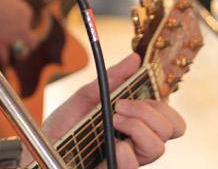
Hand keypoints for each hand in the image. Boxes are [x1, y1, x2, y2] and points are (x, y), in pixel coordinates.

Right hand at [0, 0, 35, 63]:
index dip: (19, 23)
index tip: (10, 23)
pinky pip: (4, 56)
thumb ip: (9, 5)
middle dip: (28, 44)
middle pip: (31, 41)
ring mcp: (12, 36)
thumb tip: (6, 8)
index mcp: (25, 11)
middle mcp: (22, 25)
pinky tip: (3, 61)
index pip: (27, 21)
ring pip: (22, 52)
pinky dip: (3, 60)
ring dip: (20, 55)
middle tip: (23, 46)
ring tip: (17, 57)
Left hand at [39, 54, 185, 167]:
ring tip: (111, 119)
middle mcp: (138, 143)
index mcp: (138, 125)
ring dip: (136, 126)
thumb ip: (112, 79)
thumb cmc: (67, 124)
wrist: (45, 145)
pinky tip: (111, 144)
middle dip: (149, 112)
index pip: (171, 120)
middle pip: (173, 130)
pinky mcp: (115, 168)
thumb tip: (134, 58)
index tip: (134, 95)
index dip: (163, 106)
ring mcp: (129, 159)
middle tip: (120, 106)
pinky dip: (124, 151)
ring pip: (158, 147)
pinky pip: (131, 164)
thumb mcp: (87, 96)